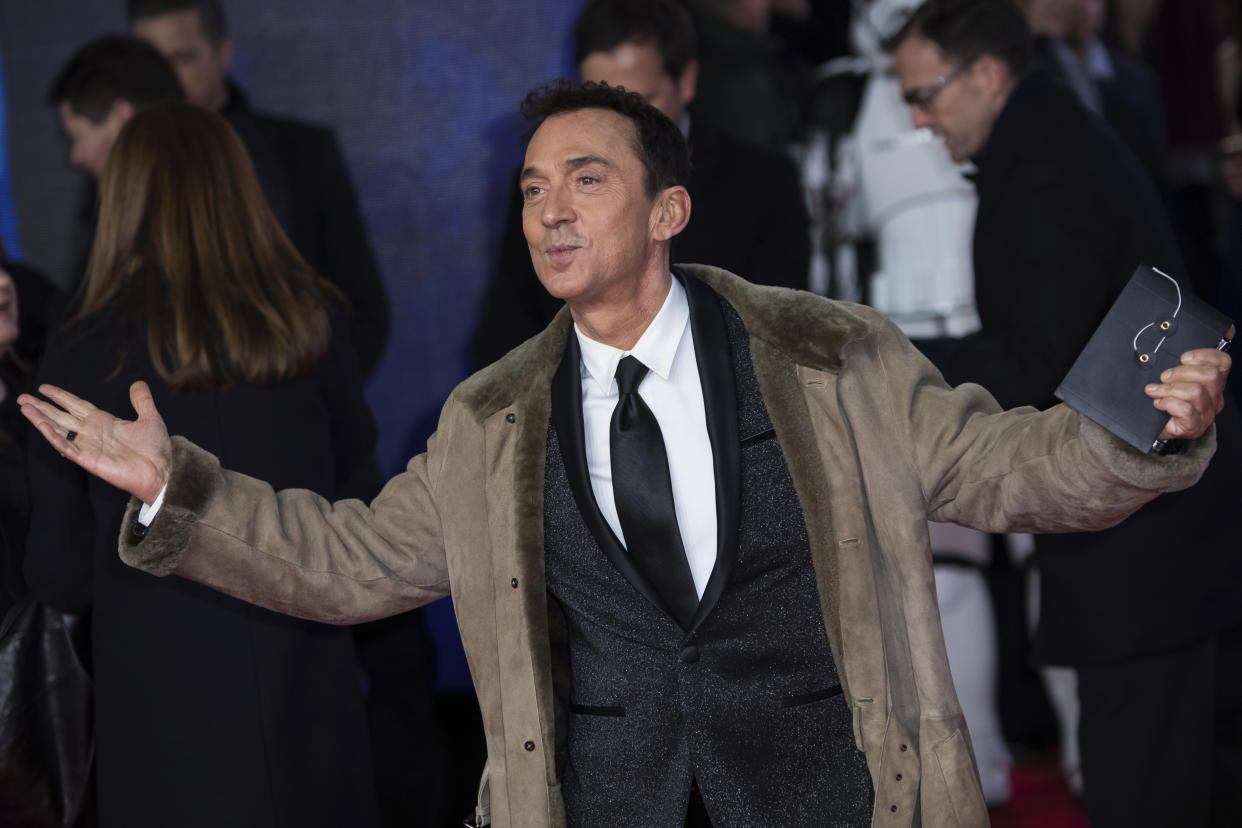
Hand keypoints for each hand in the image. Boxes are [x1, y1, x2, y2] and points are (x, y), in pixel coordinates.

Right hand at [20, 381, 170, 503]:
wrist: (163, 470)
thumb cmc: (156, 449)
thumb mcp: (150, 418)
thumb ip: (142, 401)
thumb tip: (138, 383)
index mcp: (104, 422)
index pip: (76, 406)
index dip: (61, 396)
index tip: (44, 387)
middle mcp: (93, 433)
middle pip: (61, 416)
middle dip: (42, 407)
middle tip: (22, 397)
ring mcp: (89, 446)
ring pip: (59, 430)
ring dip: (40, 419)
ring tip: (24, 407)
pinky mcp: (88, 460)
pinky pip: (67, 447)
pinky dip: (54, 436)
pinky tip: (42, 426)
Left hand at [1145, 325, 1233, 440]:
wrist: (1152, 428)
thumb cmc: (1163, 402)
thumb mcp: (1173, 378)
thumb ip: (1179, 364)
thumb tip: (1170, 348)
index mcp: (1213, 384)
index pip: (1223, 362)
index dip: (1204, 355)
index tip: (1183, 357)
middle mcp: (1214, 398)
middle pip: (1210, 375)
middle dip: (1181, 372)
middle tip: (1164, 377)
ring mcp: (1206, 414)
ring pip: (1195, 391)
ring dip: (1169, 388)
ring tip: (1155, 391)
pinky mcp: (1194, 427)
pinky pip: (1185, 409)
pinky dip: (1168, 403)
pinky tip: (1158, 404)